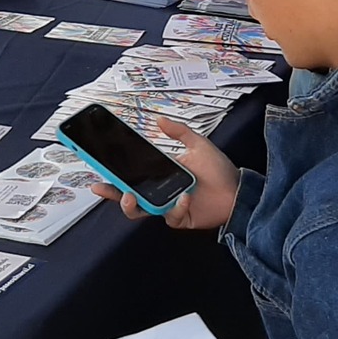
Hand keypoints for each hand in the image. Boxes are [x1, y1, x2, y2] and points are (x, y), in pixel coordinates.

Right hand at [89, 117, 239, 229]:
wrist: (238, 190)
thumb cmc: (219, 169)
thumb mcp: (198, 144)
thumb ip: (179, 132)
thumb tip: (159, 120)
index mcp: (161, 173)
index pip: (132, 174)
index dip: (114, 173)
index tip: (99, 166)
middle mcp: (161, 191)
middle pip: (129, 196)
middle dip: (113, 193)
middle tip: (104, 186)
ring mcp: (168, 206)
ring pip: (141, 211)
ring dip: (132, 206)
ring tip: (131, 196)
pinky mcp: (179, 218)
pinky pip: (170, 216)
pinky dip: (177, 206)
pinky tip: (186, 197)